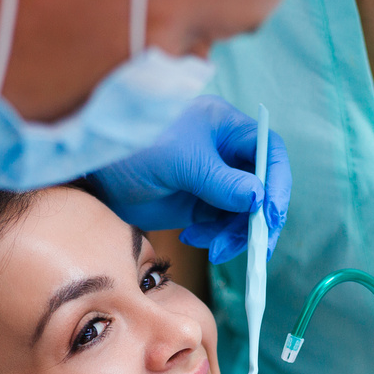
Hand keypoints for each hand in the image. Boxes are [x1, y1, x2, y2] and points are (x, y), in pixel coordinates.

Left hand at [89, 95, 291, 263]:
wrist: (95, 171)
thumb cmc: (135, 147)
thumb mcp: (182, 162)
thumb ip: (222, 182)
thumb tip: (259, 199)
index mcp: (226, 127)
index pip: (268, 152)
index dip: (277, 183)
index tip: (272, 214)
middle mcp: (224, 151)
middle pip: (261, 187)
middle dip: (257, 218)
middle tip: (255, 246)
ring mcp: (213, 179)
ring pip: (243, 212)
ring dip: (234, 234)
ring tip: (213, 247)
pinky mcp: (198, 202)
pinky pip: (221, 224)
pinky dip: (215, 236)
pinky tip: (193, 237)